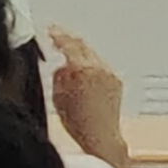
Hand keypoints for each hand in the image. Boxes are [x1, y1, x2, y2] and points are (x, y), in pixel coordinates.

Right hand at [46, 25, 132, 167]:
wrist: (101, 137)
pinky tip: (83, 70)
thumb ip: (59, 75)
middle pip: (82, 44)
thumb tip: (62, 65)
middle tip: (58, 35)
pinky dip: (91, 63)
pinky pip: (101, 65)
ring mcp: (109, 73)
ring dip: (80, 51)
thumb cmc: (78, 123)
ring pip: (93, 54)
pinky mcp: (116, 80)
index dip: (58, 35)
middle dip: (69, 38)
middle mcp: (99, 68)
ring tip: (69, 54)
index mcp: (82, 69)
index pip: (69, 43)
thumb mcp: (58, 97)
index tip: (51, 30)